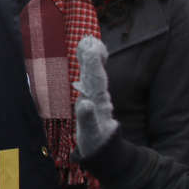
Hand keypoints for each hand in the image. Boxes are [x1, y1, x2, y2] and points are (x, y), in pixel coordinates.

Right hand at [73, 36, 118, 159]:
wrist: (103, 149)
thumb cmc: (95, 142)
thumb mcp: (91, 135)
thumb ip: (87, 118)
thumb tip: (84, 103)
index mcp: (97, 101)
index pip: (94, 78)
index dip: (91, 62)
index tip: (89, 46)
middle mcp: (97, 96)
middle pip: (94, 72)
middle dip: (90, 57)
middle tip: (88, 39)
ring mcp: (94, 97)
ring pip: (93, 74)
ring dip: (90, 58)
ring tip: (88, 42)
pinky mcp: (91, 99)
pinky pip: (89, 79)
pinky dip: (88, 66)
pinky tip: (86, 54)